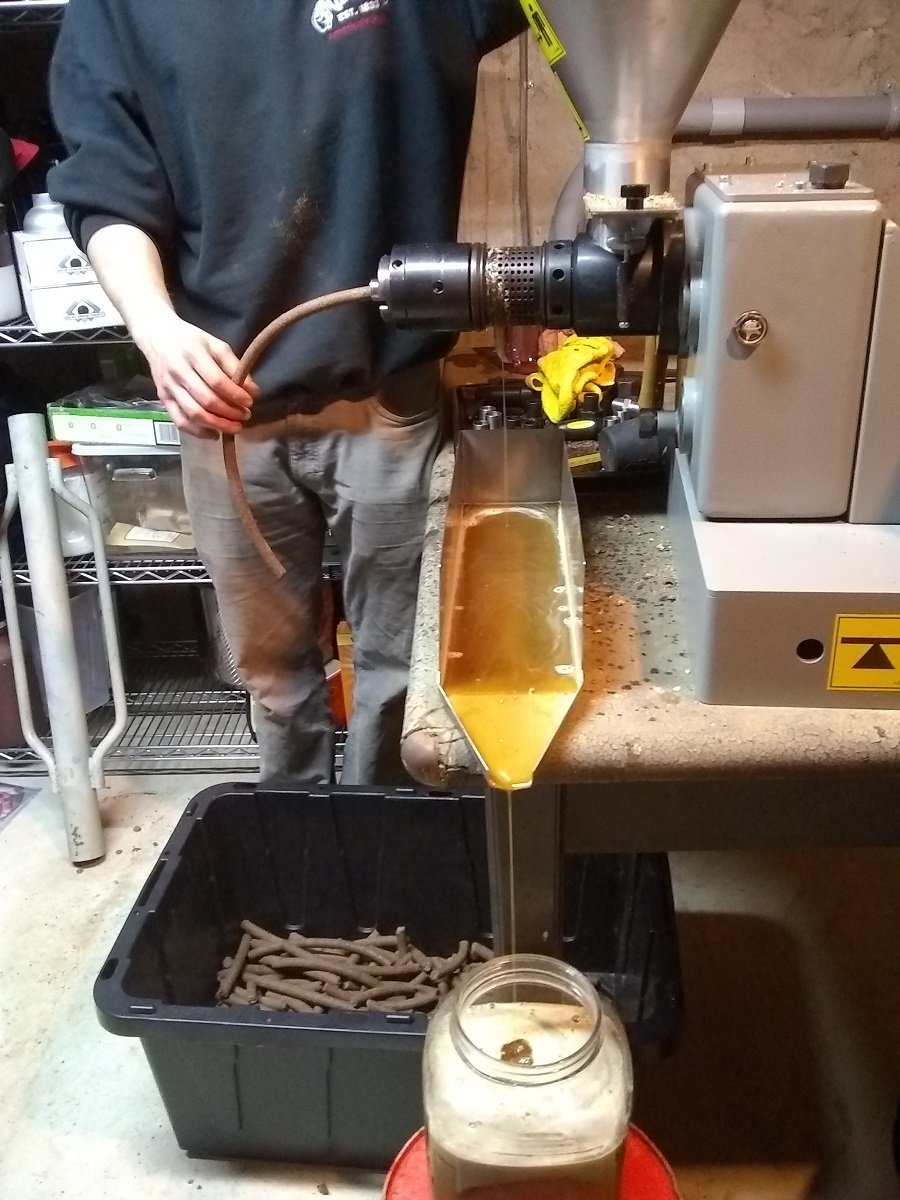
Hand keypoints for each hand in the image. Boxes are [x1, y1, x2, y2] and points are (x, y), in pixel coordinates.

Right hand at [135, 311, 259, 438]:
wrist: (157, 337)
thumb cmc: (192, 341)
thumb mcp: (216, 345)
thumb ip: (234, 366)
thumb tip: (253, 391)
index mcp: (193, 354)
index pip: (217, 381)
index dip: (235, 395)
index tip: (250, 401)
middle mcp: (178, 371)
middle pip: (206, 400)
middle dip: (230, 413)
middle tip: (245, 415)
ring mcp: (168, 387)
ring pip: (193, 414)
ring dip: (217, 425)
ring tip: (234, 427)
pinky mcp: (163, 398)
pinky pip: (180, 421)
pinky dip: (198, 432)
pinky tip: (214, 434)